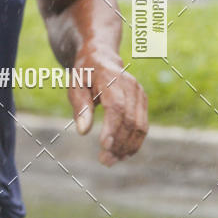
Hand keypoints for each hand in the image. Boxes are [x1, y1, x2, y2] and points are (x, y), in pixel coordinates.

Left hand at [68, 46, 147, 165]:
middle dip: (118, 143)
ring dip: (127, 147)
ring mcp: (139, 93)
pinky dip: (134, 142)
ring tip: (111, 160)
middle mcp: (130, 85)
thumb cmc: (84, 73)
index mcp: (110, 77)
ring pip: (140, 126)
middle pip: (129, 119)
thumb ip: (80, 107)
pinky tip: (122, 154)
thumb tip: (83, 131)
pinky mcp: (143, 101)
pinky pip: (143, 126)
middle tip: (104, 161)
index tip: (104, 146)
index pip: (116, 106)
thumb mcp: (74, 85)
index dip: (112, 127)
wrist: (101, 57)